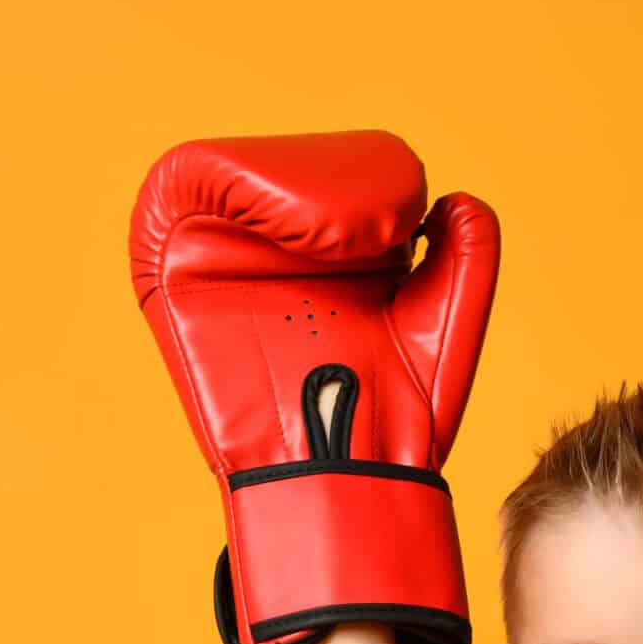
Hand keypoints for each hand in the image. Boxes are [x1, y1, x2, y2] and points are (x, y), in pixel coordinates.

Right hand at [131, 130, 501, 643]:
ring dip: (274, 173)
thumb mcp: (446, 327)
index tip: (406, 220)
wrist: (350, 477)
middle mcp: (271, 261)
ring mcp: (222, 269)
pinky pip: (175, 194)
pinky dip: (219, 177)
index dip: (370, 175)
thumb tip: (454, 201)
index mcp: (328, 263)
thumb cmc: (400, 420)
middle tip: (369, 231)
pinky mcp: (175, 284)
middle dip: (327, 177)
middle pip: (281, 166)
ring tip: (327, 234)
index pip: (335, 174)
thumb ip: (467, 259)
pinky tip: (282, 221)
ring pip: (224, 170)